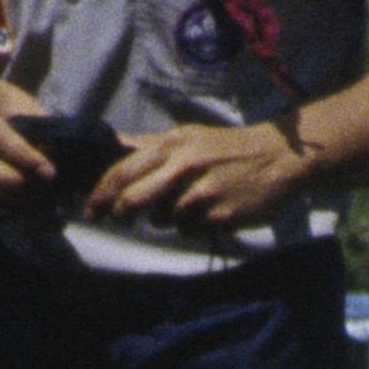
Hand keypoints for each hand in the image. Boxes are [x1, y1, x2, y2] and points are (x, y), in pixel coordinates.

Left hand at [90, 117, 315, 232]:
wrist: (277, 157)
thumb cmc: (226, 149)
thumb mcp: (188, 138)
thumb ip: (151, 147)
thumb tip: (114, 146)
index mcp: (172, 145)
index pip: (123, 171)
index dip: (100, 195)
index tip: (90, 210)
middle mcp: (184, 166)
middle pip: (134, 200)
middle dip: (122, 214)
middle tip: (121, 218)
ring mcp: (203, 193)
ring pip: (161, 220)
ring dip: (166, 218)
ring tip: (188, 204)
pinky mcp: (220, 216)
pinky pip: (189, 231)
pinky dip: (193, 226)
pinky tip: (210, 211)